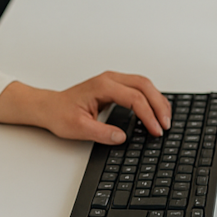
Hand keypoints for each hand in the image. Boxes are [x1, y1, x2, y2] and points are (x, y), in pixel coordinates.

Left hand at [0, 73, 172, 141]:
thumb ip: (101, 133)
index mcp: (102, 86)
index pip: (134, 98)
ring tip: (165, 119)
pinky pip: (139, 87)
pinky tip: (156, 110)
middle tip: (166, 125)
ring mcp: (113, 80)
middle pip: (144, 86)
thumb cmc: (60, 114)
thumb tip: (122, 137)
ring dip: (158, 100)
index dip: (148, 115)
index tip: (155, 130)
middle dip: (159, 105)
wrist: (50, 107)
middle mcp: (109, 79)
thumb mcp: (79, 128)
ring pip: (144, 84)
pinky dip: (151, 98)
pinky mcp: (115, 86)